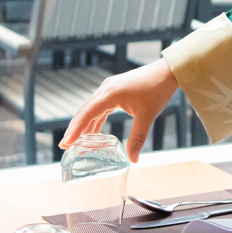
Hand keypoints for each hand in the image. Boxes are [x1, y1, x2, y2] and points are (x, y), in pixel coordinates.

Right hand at [61, 60, 182, 162]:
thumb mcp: (148, 116)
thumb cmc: (157, 90)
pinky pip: (99, 106)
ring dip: (84, 124)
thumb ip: (138, 138)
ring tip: (75, 142)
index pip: (87, 113)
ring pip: (91, 108)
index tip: (66, 143)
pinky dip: (95, 119)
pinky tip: (93, 132)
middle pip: (84, 111)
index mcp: (111, 93)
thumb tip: (133, 160)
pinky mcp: (114, 90)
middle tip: (64, 146)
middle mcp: (106, 88)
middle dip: (74, 129)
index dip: (76, 129)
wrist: (166, 72)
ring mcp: (109, 88)